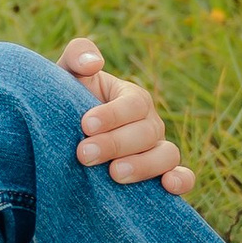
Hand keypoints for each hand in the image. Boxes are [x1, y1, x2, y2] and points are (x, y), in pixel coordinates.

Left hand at [59, 37, 193, 197]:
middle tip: (84, 154)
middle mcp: (150, 124)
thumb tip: (95, 62)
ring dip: (144, 165)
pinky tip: (167, 186)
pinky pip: (182, 177)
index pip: (132, 104)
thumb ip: (78, 56)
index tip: (85, 125)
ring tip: (115, 174)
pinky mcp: (159, 175)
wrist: (59, 139)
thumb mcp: (66, 75)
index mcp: (132, 98)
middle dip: (116, 144)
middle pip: (147, 132)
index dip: (112, 115)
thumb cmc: (65, 104)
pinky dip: (181, 180)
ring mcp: (158, 150)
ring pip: (167, 155)